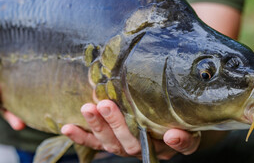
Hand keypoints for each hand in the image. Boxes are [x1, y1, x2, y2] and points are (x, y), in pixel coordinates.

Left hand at [61, 100, 200, 159]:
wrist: (164, 130)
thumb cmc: (176, 127)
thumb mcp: (187, 132)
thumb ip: (184, 138)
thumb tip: (174, 135)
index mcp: (158, 147)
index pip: (159, 145)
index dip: (163, 140)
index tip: (169, 134)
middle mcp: (137, 149)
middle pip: (126, 141)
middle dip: (115, 123)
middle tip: (106, 105)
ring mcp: (120, 146)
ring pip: (106, 141)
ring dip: (95, 125)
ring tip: (87, 108)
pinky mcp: (108, 142)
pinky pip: (92, 144)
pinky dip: (80, 136)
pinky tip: (66, 128)